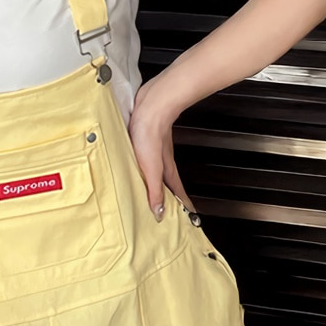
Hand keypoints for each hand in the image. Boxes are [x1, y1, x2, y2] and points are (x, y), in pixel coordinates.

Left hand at [128, 76, 194, 220]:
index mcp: (166, 171)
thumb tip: (159, 213)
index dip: (183, 206)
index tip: (188, 218)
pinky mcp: (144, 142)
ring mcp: (154, 152)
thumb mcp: (151, 169)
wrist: (149, 106)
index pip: (177, 194)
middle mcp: (162, 163)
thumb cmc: (150, 133)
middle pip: (168, 185)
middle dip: (169, 199)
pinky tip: (137, 170)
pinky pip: (146, 162)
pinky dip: (145, 170)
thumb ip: (155, 191)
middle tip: (168, 211)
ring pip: (158, 173)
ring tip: (152, 195)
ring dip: (156, 185)